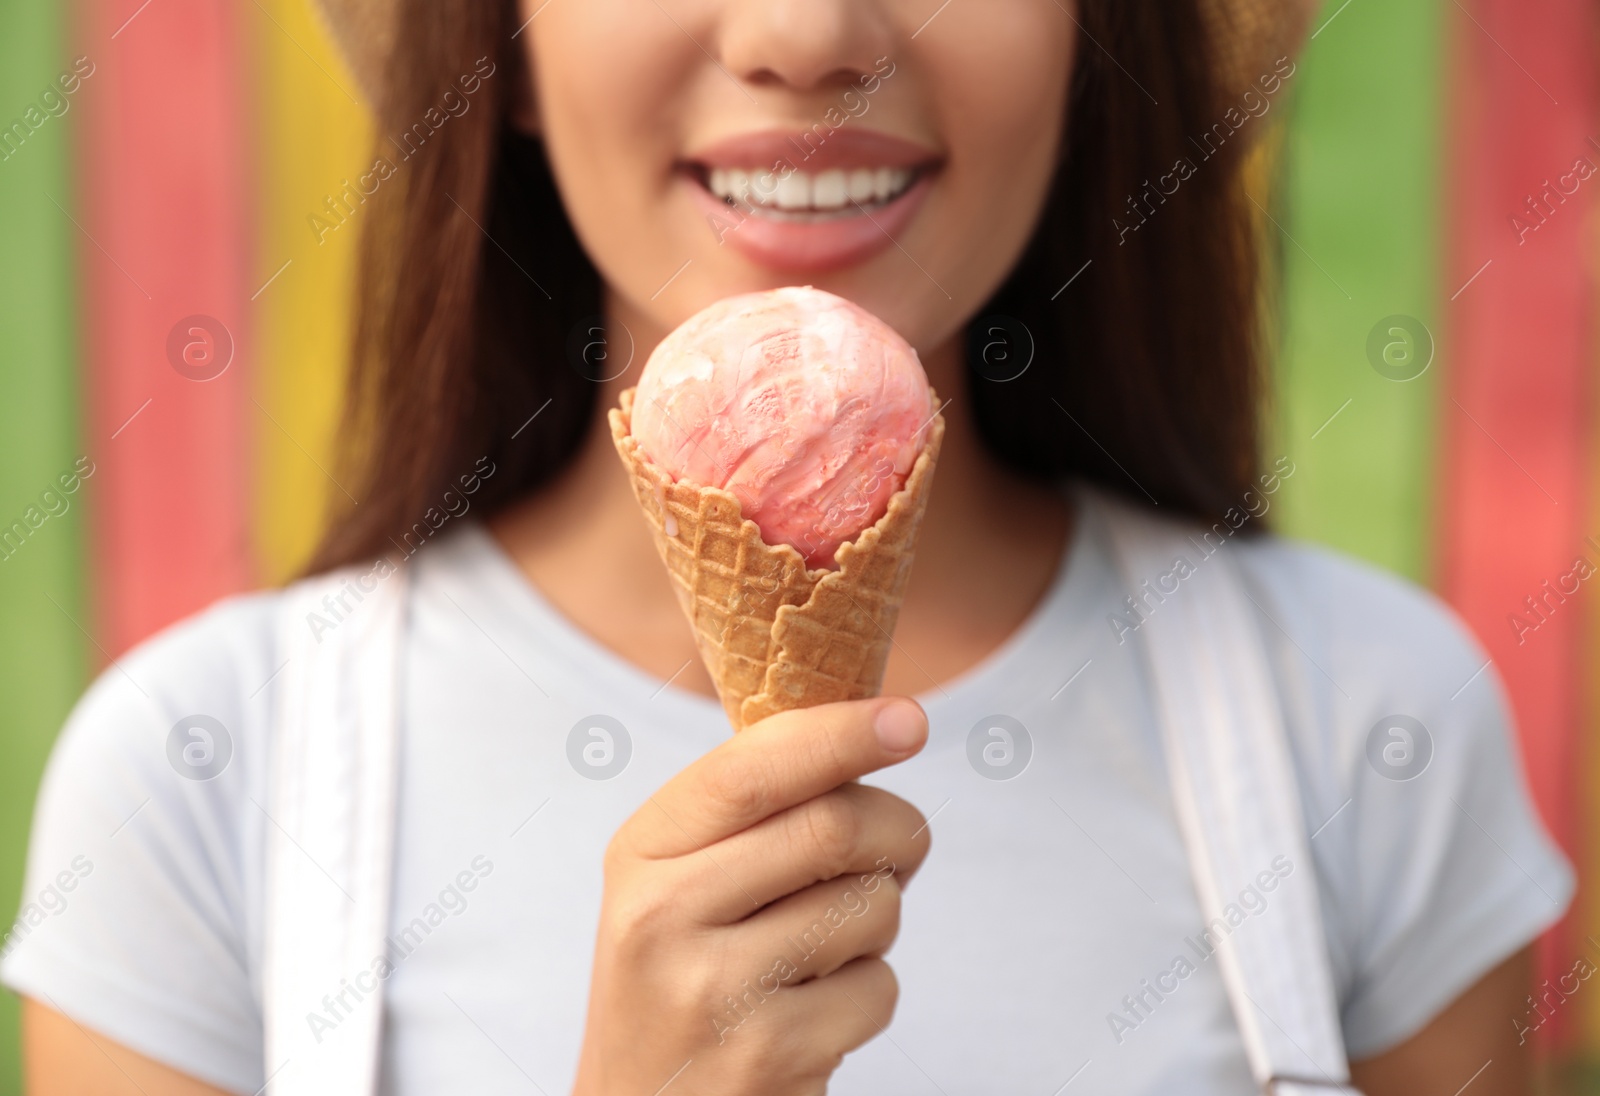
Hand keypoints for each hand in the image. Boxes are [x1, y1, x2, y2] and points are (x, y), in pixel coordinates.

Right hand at [571, 696, 930, 1095]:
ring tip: (826, 946)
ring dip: (879, 919)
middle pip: (833, 827)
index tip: (910, 719)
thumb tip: (875, 726)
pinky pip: (878, 989)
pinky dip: (869, 993)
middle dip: (897, 831)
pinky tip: (814, 1012)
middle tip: (902, 849)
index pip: (751, 768)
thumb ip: (751, 813)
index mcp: (642, 852)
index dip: (841, 734)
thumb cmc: (684, 979)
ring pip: (870, 907)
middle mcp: (662, 915)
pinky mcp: (768, 1057)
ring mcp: (713, 992)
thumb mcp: (678, 884)